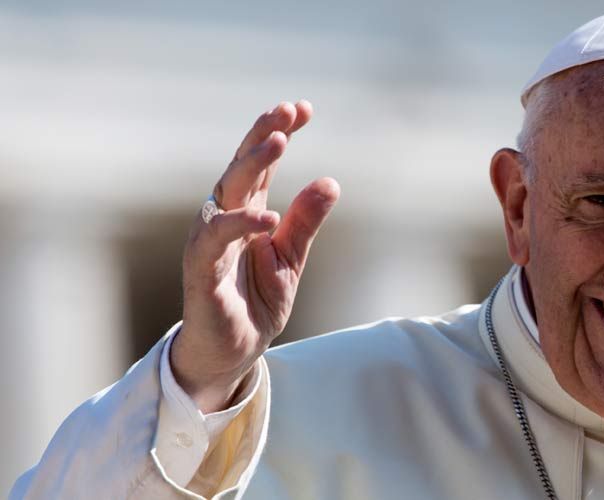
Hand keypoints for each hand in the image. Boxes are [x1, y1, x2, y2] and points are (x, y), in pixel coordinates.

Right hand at [172, 101, 339, 412]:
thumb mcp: (291, 258)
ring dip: (250, 165)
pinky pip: (215, 241)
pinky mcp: (201, 270)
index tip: (303, 109)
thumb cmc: (256, 299)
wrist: (233, 350)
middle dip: (263, 135)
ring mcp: (210, 241)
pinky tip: (269, 216)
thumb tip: (331, 181)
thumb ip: (306, 222)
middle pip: (241, 166)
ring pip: (226, 192)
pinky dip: (240, 225)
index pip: (262, 163)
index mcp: (247, 210)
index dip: (279, 133)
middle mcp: (224, 217)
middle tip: (286, 111)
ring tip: (278, 143)